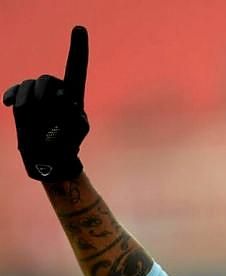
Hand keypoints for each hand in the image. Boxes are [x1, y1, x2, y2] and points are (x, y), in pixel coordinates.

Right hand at [3, 26, 89, 181]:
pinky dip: (13, 93)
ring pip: (32, 85)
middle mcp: (57, 92)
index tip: (79, 28)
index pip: (76, 69)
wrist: (48, 159)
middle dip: (45, 93)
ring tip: (33, 119)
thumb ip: (74, 115)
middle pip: (49, 79)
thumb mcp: (77, 132)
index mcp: (74, 96)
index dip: (77, 49)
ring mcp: (39, 97)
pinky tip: (7, 103)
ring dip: (31, 102)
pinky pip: (17, 89)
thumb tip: (66, 99)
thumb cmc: (66, 146)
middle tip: (45, 112)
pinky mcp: (24, 102)